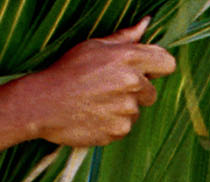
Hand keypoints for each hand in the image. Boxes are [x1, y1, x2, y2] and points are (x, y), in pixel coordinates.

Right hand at [14, 18, 177, 147]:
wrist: (41, 104)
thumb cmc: (67, 71)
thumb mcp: (93, 47)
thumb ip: (125, 38)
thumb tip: (146, 23)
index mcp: (128, 58)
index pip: (167, 63)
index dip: (157, 67)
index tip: (146, 71)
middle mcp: (132, 83)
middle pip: (152, 92)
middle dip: (136, 91)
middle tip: (106, 88)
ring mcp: (127, 109)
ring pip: (137, 110)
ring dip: (122, 108)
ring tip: (96, 101)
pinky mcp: (120, 130)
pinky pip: (125, 126)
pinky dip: (113, 123)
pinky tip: (93, 114)